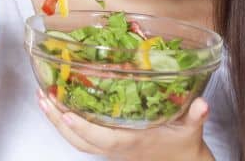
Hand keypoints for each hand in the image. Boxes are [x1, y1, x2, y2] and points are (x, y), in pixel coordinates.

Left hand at [37, 89, 213, 160]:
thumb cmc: (182, 144)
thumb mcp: (191, 129)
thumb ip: (196, 116)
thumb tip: (202, 104)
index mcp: (131, 142)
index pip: (102, 138)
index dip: (83, 127)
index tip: (65, 111)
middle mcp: (115, 147)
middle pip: (79, 139)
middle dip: (58, 119)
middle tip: (42, 96)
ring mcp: (109, 147)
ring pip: (76, 140)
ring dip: (56, 120)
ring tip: (42, 97)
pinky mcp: (107, 144)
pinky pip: (80, 137)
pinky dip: (65, 122)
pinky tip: (57, 104)